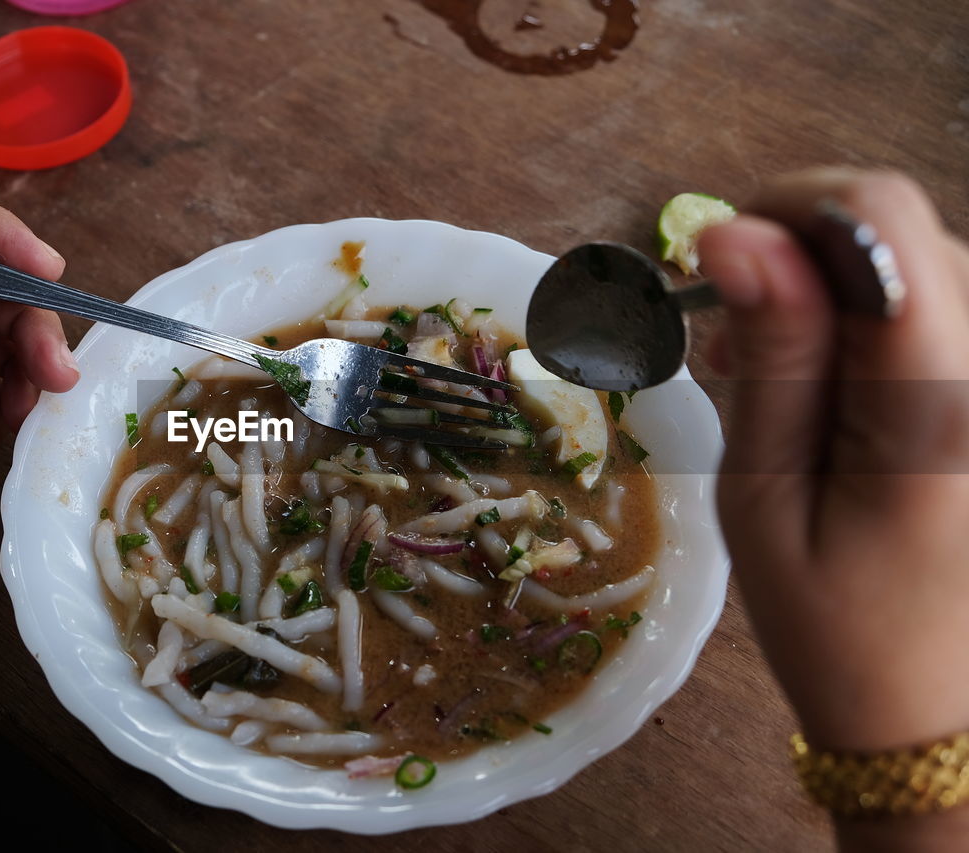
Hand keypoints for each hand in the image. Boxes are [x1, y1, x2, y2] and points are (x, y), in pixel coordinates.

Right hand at [699, 169, 968, 751]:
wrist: (939, 712)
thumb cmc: (834, 624)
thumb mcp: (766, 496)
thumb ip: (770, 356)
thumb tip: (732, 232)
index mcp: (943, 402)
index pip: (880, 219)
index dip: (785, 212)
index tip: (716, 276)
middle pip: (903, 232)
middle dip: (799, 259)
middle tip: (728, 347)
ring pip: (921, 263)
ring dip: (832, 293)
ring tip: (768, 375)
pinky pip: (940, 310)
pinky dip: (871, 322)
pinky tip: (830, 383)